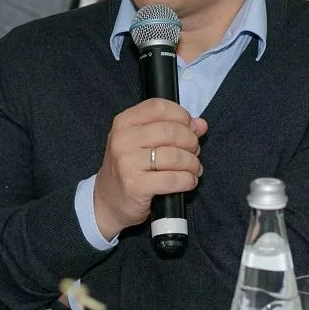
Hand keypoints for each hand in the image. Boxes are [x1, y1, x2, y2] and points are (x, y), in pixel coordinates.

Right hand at [92, 99, 206, 239]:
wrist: (108, 201)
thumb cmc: (129, 168)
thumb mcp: (143, 142)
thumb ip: (171, 128)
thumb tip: (200, 124)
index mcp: (124, 123)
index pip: (159, 107)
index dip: (181, 116)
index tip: (190, 127)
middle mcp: (123, 140)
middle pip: (172, 131)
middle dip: (191, 142)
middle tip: (194, 152)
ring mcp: (128, 163)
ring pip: (176, 156)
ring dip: (192, 164)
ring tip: (193, 169)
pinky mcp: (136, 185)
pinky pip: (174, 179)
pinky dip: (188, 180)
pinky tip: (188, 181)